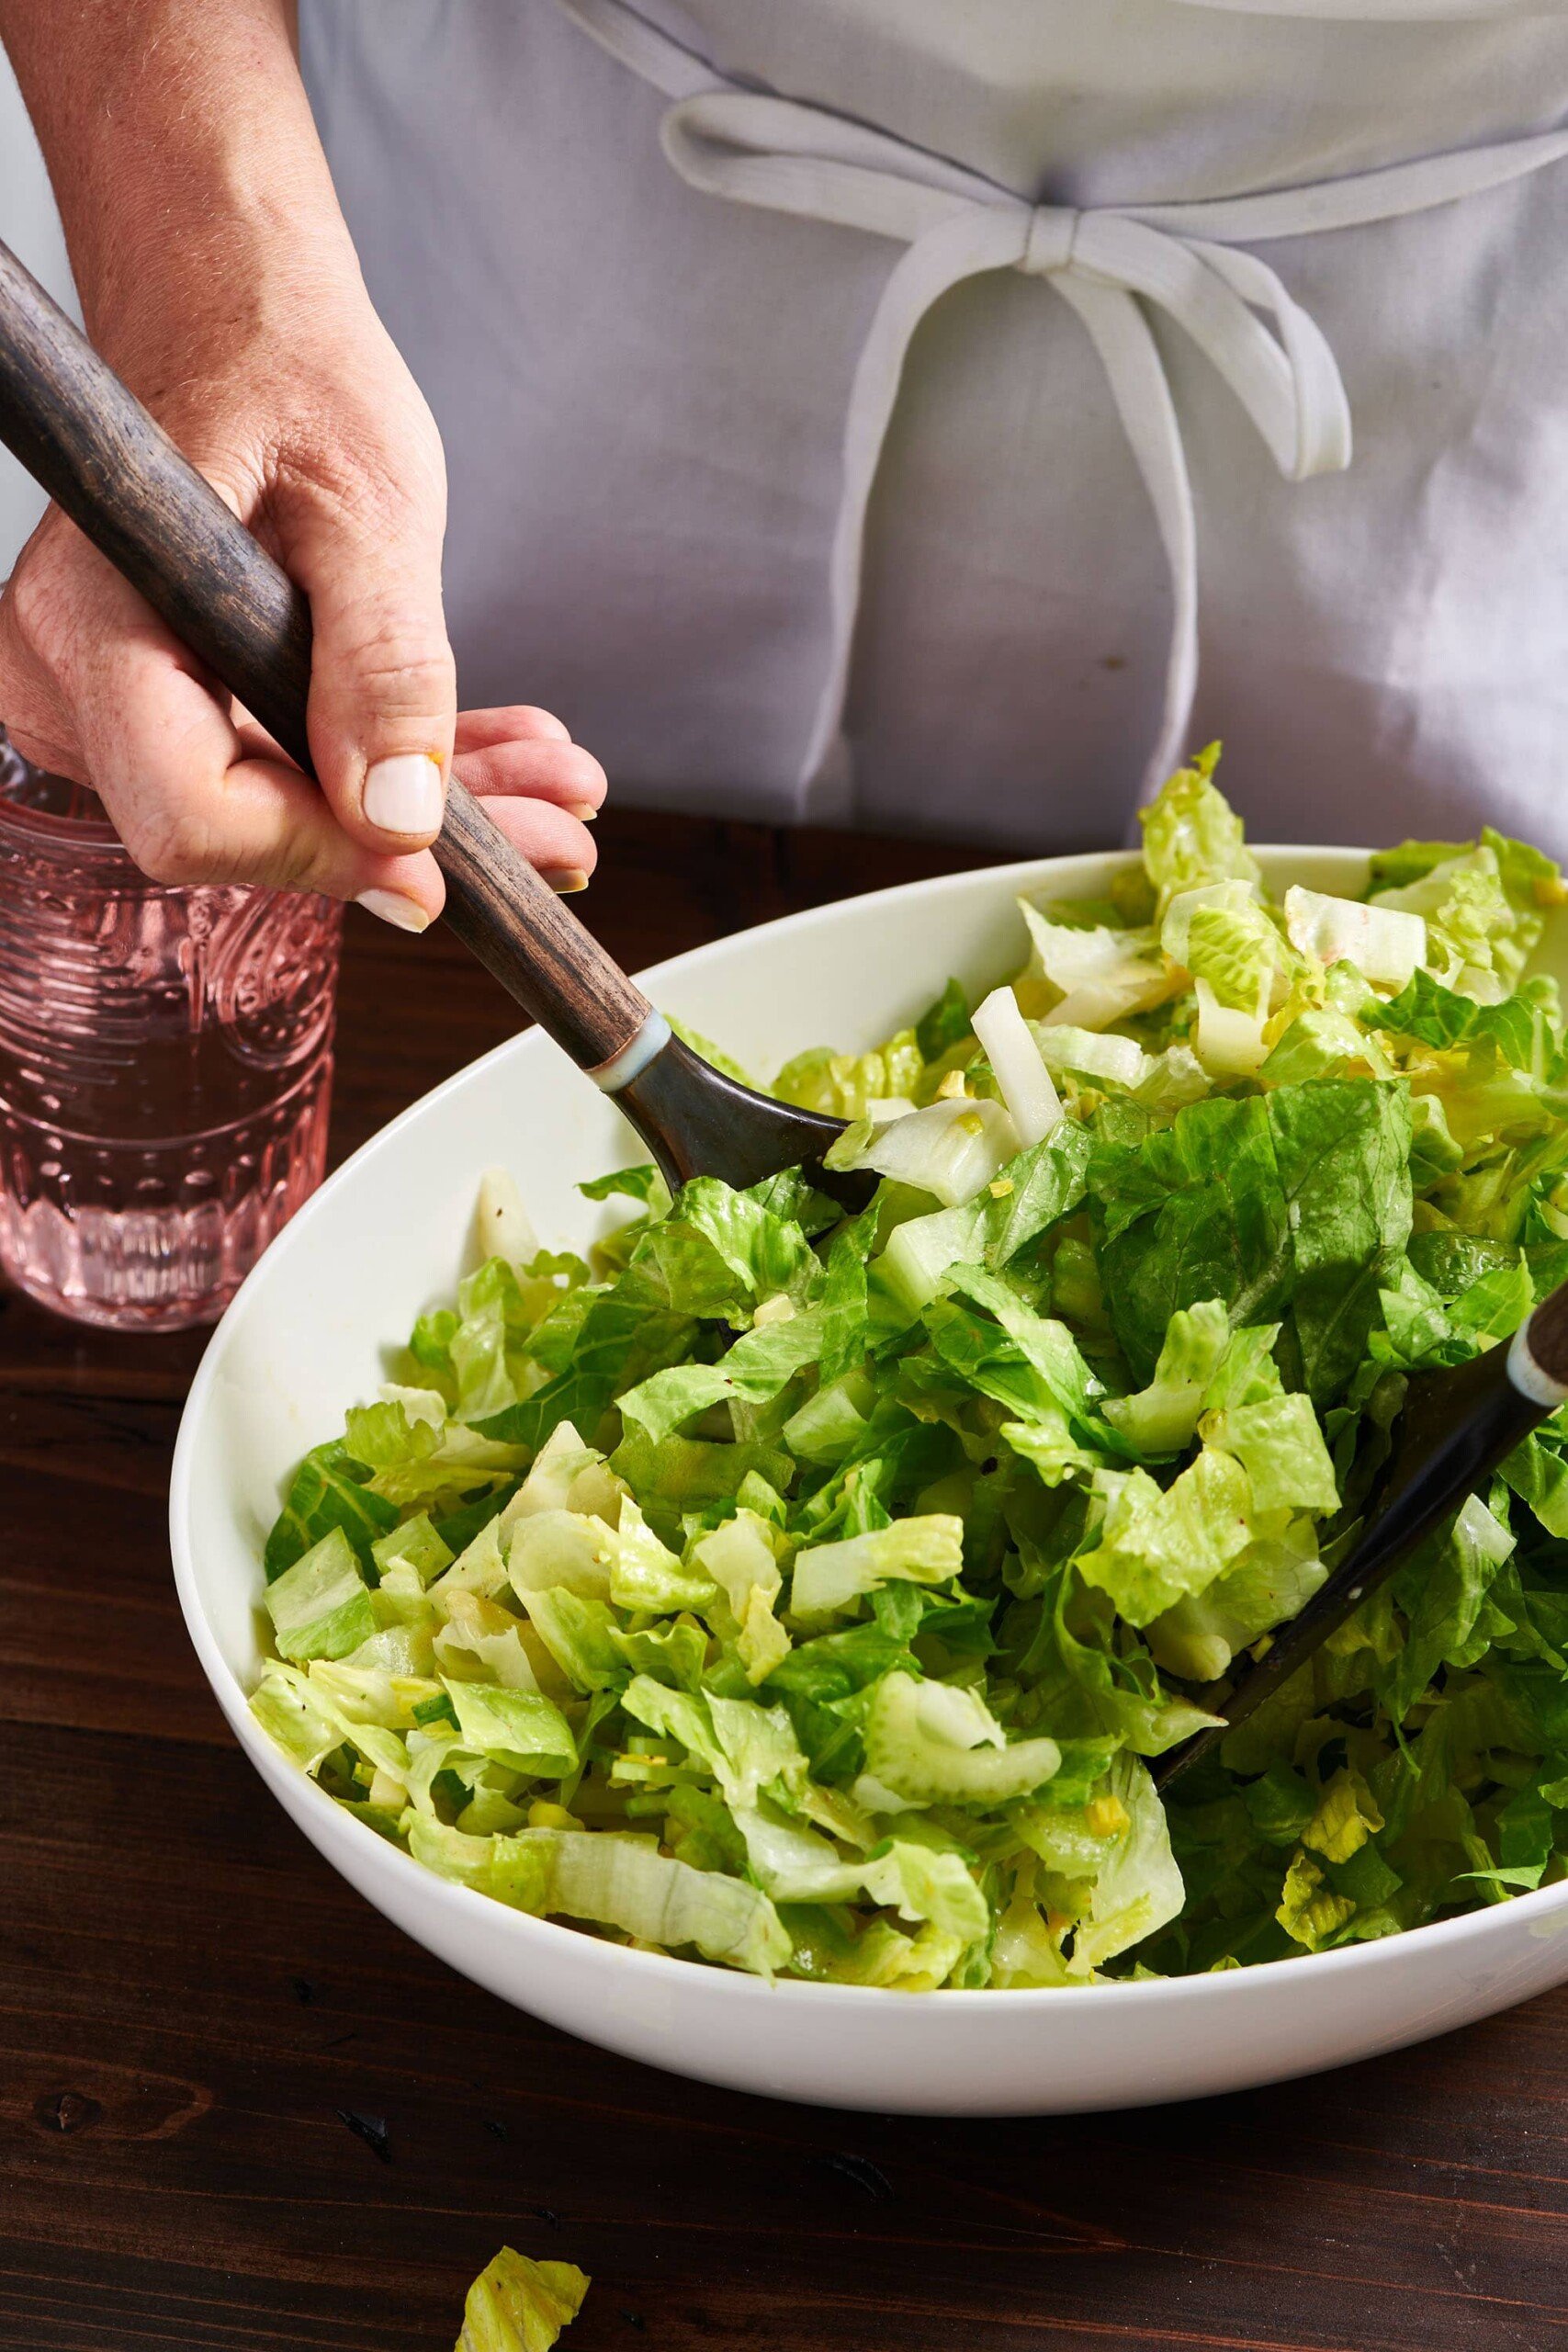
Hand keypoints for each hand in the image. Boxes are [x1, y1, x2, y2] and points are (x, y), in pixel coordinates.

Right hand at [0, 268, 603, 927]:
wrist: (238, 311)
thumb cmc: (284, 365)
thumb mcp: (370, 507)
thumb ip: (382, 665)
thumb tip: (398, 815)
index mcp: (95, 619)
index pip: (194, 812)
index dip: (322, 853)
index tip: (439, 863)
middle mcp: (77, 678)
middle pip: (247, 830)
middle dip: (411, 844)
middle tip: (560, 837)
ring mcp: (121, 702)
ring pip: (286, 813)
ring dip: (430, 811)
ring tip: (556, 792)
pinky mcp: (176, 708)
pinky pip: (290, 771)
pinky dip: (396, 772)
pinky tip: (501, 758)